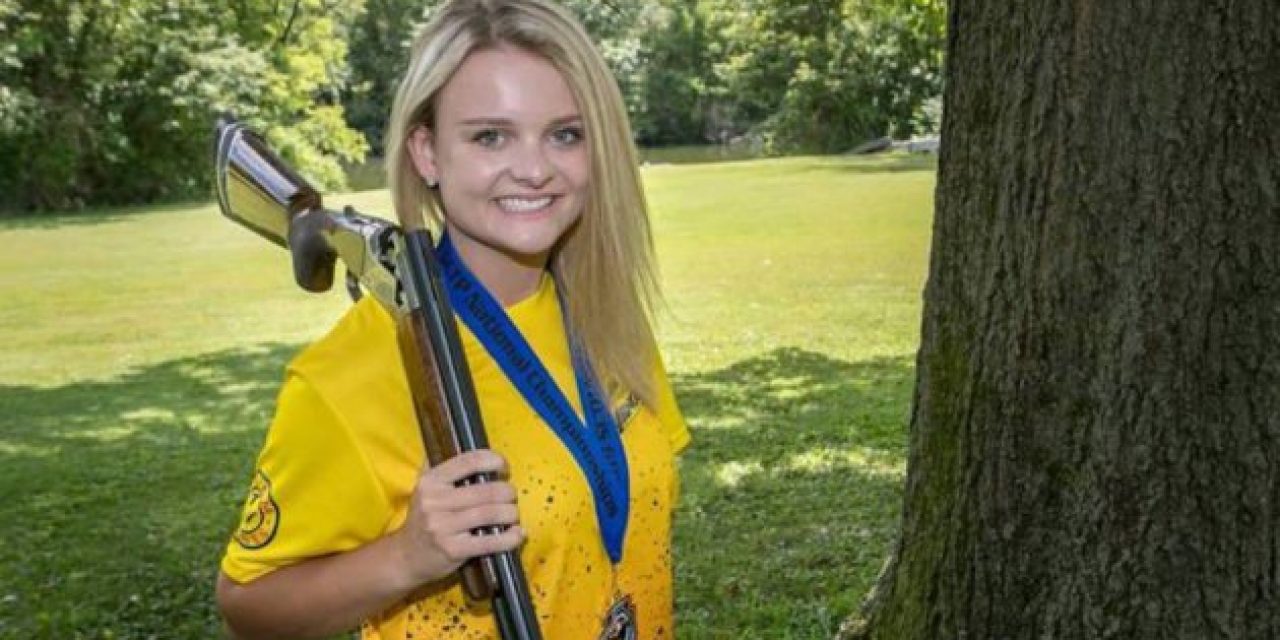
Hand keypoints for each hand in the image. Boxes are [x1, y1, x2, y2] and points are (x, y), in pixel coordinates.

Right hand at [391, 449, 524, 587]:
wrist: (405, 557)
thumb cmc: (424, 520)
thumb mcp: (424, 489)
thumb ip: (443, 468)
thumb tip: (467, 444)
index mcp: (430, 481)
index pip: (469, 461)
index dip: (493, 460)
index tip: (503, 467)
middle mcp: (434, 502)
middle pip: (487, 490)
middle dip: (508, 492)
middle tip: (511, 497)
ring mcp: (442, 527)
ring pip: (491, 513)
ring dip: (511, 513)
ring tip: (513, 515)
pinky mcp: (453, 549)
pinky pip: (490, 541)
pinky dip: (510, 538)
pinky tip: (517, 535)